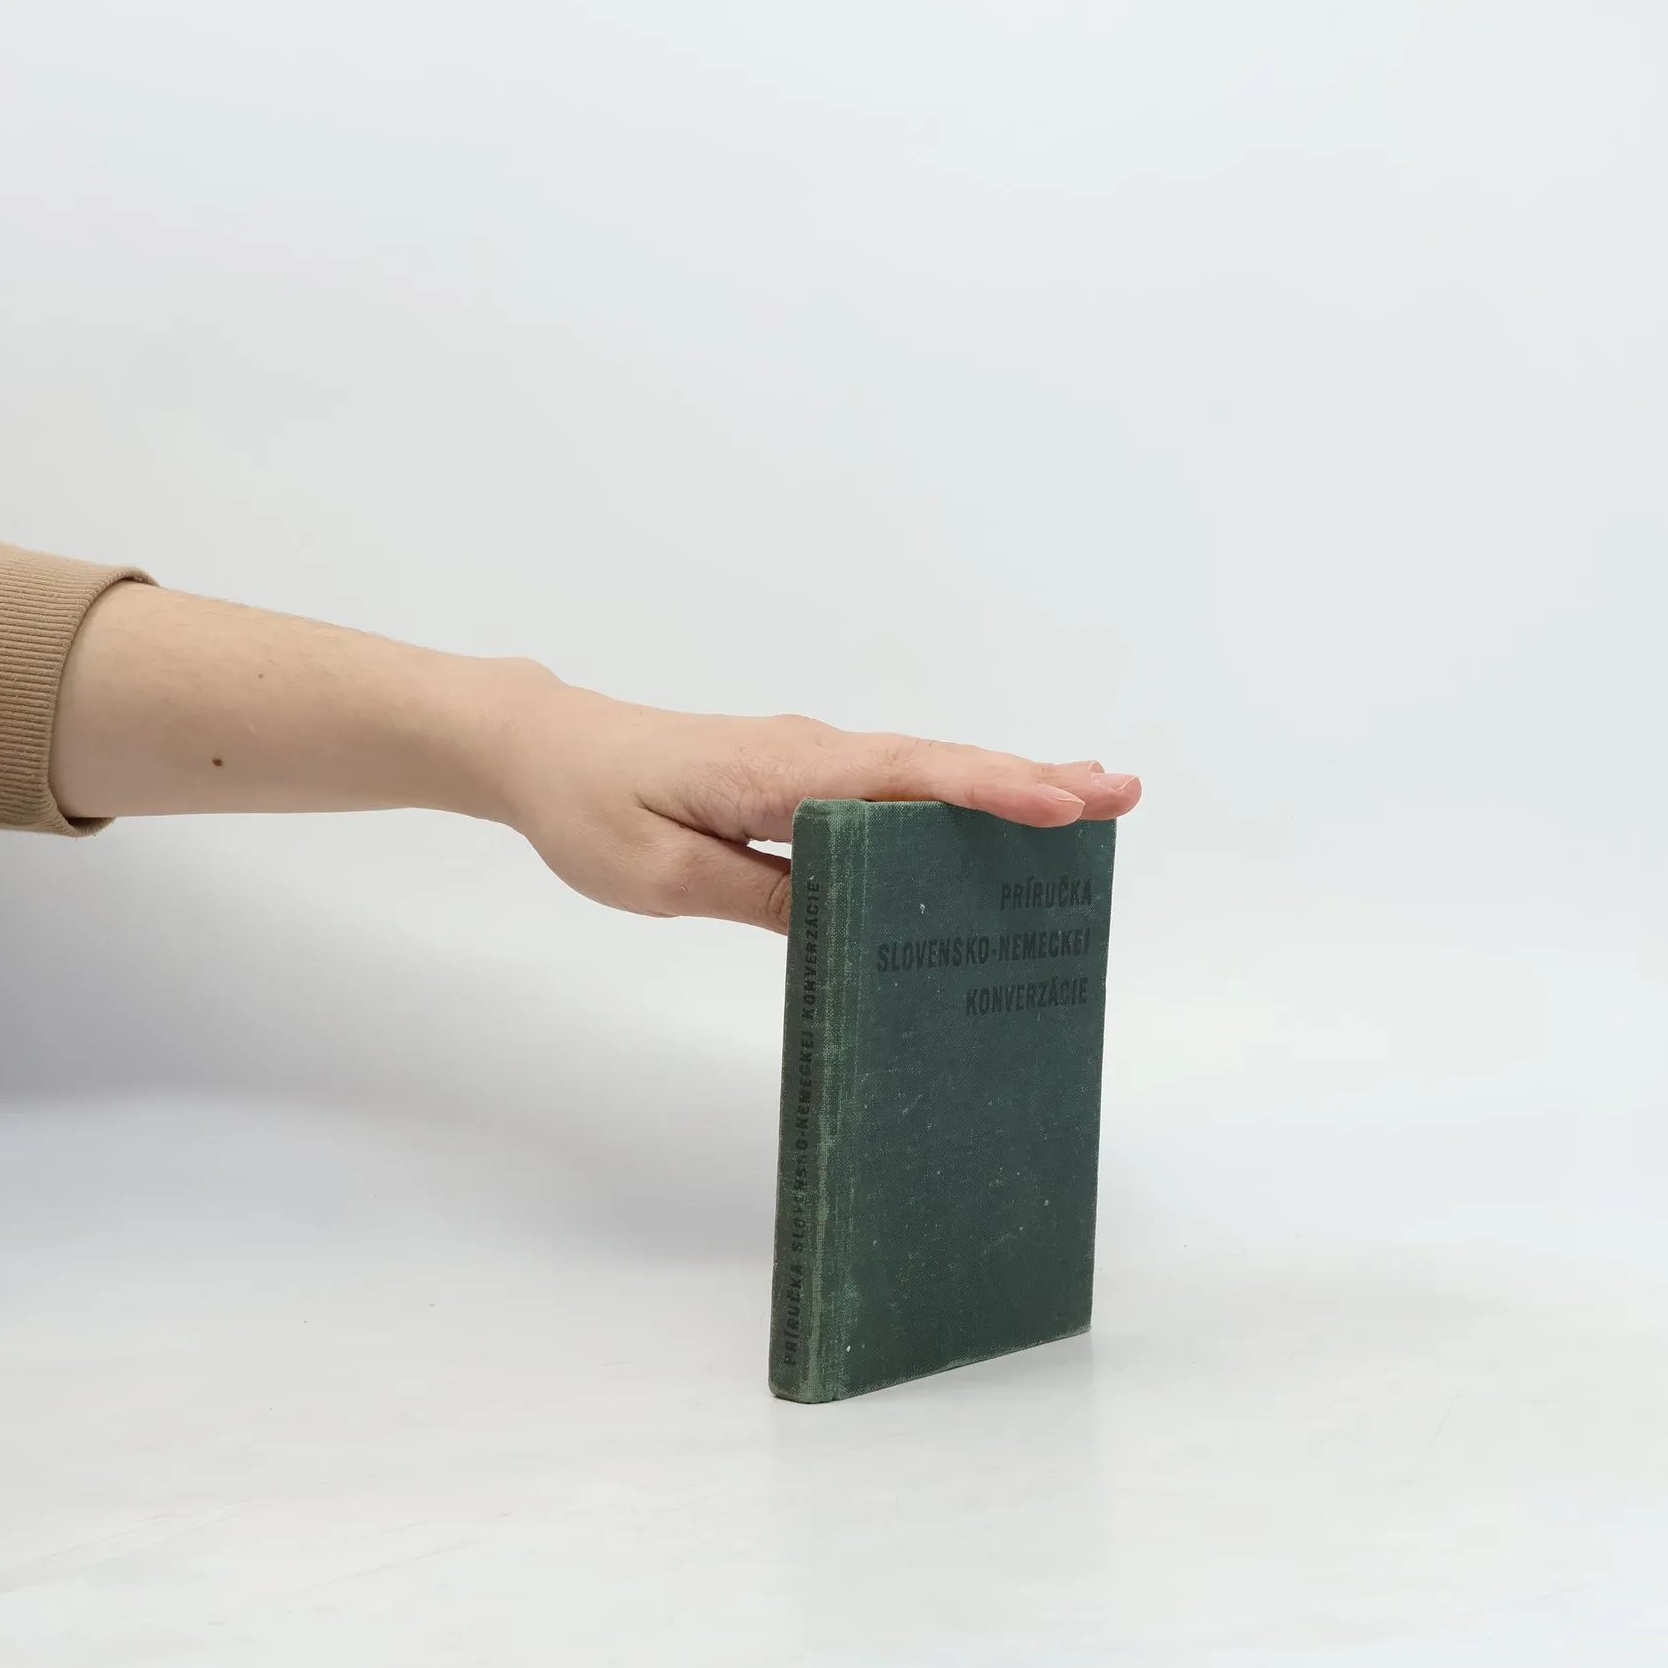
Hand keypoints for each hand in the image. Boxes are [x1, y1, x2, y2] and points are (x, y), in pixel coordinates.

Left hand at [490, 673, 1141, 933]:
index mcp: (780, 770)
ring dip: (1008, 783)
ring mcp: (811, 760)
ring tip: (1093, 800)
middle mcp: (810, 752)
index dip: (986, 791)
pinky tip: (993, 816)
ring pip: (925, 771)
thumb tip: (849, 919)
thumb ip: (759, 892)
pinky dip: (956, 795)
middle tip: (1122, 794)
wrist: (545, 748)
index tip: (1061, 802)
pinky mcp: (801, 777)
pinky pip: (895, 786)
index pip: (903, 778)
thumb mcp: (663, 875)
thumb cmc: (593, 808)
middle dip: (1032, 780)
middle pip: (938, 765)